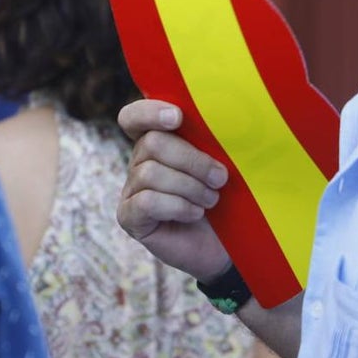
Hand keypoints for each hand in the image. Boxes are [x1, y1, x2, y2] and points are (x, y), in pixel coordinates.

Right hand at [117, 99, 231, 281]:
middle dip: (192, 160)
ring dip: (190, 187)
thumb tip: (222, 117)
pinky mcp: (129, 217)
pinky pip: (148, 201)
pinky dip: (178, 206)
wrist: (227, 245)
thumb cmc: (228, 198)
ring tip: (211, 200)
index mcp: (159, 139)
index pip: (134, 117)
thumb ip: (212, 140)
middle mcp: (138, 161)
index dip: (150, 112)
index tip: (178, 117)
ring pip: (151, 172)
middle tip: (220, 178)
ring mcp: (131, 190)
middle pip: (152, 143)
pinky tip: (195, 213)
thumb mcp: (223, 163)